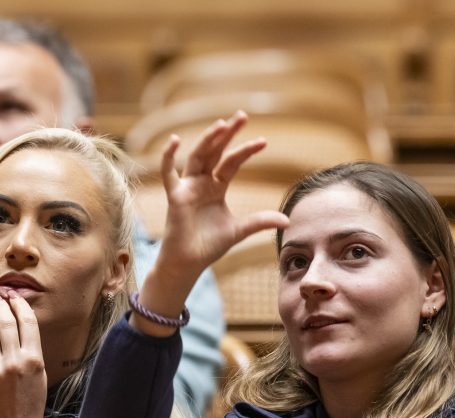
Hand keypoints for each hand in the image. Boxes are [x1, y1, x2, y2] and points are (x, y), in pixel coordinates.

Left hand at [0, 291, 46, 417]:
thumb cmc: (29, 409)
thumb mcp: (38, 379)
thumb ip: (29, 355)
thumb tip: (18, 330)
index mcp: (34, 360)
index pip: (27, 322)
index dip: (19, 305)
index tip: (13, 296)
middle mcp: (15, 361)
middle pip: (5, 321)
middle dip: (1, 306)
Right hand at [155, 110, 289, 287]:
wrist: (190, 263)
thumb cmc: (209, 245)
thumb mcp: (239, 230)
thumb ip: (260, 222)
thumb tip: (287, 220)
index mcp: (216, 187)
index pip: (232, 162)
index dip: (246, 150)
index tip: (263, 141)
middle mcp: (202, 182)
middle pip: (215, 152)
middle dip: (227, 134)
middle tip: (241, 116)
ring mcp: (188, 187)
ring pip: (197, 157)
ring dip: (208, 140)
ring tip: (222, 124)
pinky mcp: (176, 197)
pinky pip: (168, 173)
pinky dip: (168, 157)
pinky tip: (175, 140)